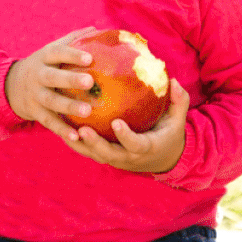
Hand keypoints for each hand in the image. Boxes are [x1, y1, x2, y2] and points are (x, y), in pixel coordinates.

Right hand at [4, 27, 100, 141]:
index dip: (72, 54)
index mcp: (44, 57)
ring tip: (88, 111)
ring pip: (51, 101)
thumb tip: (97, 29)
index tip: (90, 58)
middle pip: (53, 77)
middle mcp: (38, 75)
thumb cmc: (44, 65)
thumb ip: (73, 40)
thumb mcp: (52, 50)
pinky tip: (76, 136)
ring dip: (68, 106)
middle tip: (90, 82)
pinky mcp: (35, 113)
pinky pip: (49, 122)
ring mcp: (35, 95)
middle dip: (70, 80)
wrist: (11, 85)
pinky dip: (62, 130)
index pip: (57, 52)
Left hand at [64, 78, 189, 172]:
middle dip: (95, 144)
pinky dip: (76, 143)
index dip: (126, 137)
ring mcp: (116, 159)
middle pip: (109, 154)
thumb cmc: (169, 134)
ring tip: (66, 130)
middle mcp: (129, 158)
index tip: (116, 123)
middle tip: (82, 129)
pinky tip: (62, 128)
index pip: (136, 145)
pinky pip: (89, 152)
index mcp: (147, 148)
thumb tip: (174, 81)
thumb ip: (179, 101)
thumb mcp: (178, 119)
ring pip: (95, 156)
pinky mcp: (107, 158)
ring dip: (80, 145)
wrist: (163, 159)